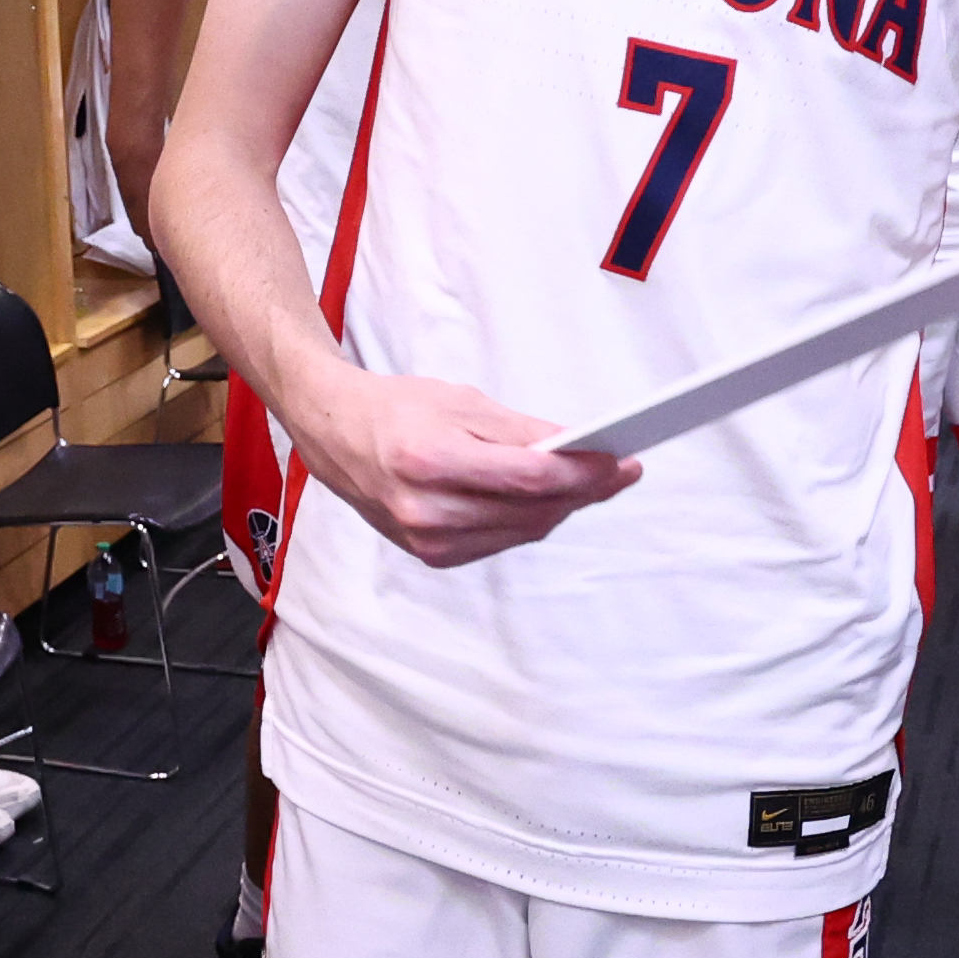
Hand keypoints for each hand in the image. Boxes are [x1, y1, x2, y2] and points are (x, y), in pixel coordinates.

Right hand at [306, 364, 639, 569]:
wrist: (336, 436)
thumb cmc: (394, 409)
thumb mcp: (459, 401)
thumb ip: (520, 431)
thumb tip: (577, 446)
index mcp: (429, 460)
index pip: (527, 477)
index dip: (581, 472)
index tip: (619, 460)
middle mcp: (426, 510)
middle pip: (531, 510)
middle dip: (584, 491)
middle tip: (622, 469)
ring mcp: (428, 541)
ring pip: (523, 531)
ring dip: (563, 507)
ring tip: (595, 481)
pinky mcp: (433, 556)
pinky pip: (501, 541)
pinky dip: (530, 520)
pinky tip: (550, 498)